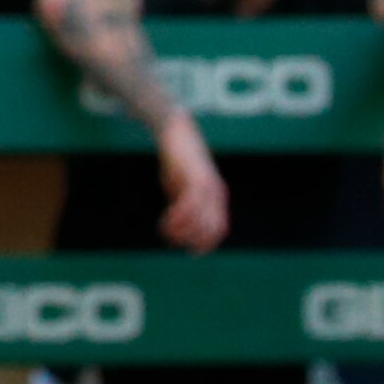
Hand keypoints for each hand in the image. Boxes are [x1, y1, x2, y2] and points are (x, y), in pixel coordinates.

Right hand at [156, 114, 229, 252]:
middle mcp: (216, 194)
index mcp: (216, 197)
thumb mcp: (182, 184)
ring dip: (183, 231)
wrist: (176, 131)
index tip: (191, 251)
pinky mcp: (195, 179)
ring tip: (166, 233)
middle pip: (212, 228)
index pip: (218, 228)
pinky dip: (178, 218)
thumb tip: (179, 221)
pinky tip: (165, 221)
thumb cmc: (178, 159)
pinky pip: (189, 205)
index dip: (207, 243)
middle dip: (193, 240)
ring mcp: (207, 187)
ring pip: (201, 219)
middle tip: (173, 242)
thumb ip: (184, 202)